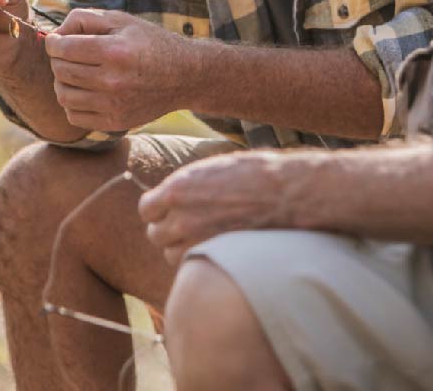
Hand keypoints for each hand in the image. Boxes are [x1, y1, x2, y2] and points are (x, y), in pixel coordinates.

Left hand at [42, 8, 191, 131]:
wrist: (185, 75)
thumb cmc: (150, 42)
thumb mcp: (122, 19)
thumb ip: (85, 18)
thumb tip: (56, 35)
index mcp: (115, 51)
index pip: (64, 49)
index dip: (53, 43)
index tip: (56, 41)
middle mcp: (114, 81)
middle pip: (62, 72)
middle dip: (57, 60)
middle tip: (66, 55)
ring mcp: (114, 105)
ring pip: (64, 96)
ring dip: (62, 82)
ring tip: (74, 73)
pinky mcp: (116, 122)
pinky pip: (75, 116)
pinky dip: (72, 103)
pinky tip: (84, 91)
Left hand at [138, 150, 304, 266]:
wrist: (286, 193)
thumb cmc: (256, 174)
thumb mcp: (213, 168)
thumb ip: (189, 184)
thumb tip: (177, 193)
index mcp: (178, 188)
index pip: (146, 209)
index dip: (159, 210)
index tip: (171, 211)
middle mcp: (181, 217)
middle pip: (156, 235)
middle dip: (168, 231)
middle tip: (188, 227)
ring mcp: (197, 241)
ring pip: (171, 255)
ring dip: (182, 249)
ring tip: (204, 239)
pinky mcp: (214, 257)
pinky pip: (193, 265)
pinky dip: (199, 260)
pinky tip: (216, 249)